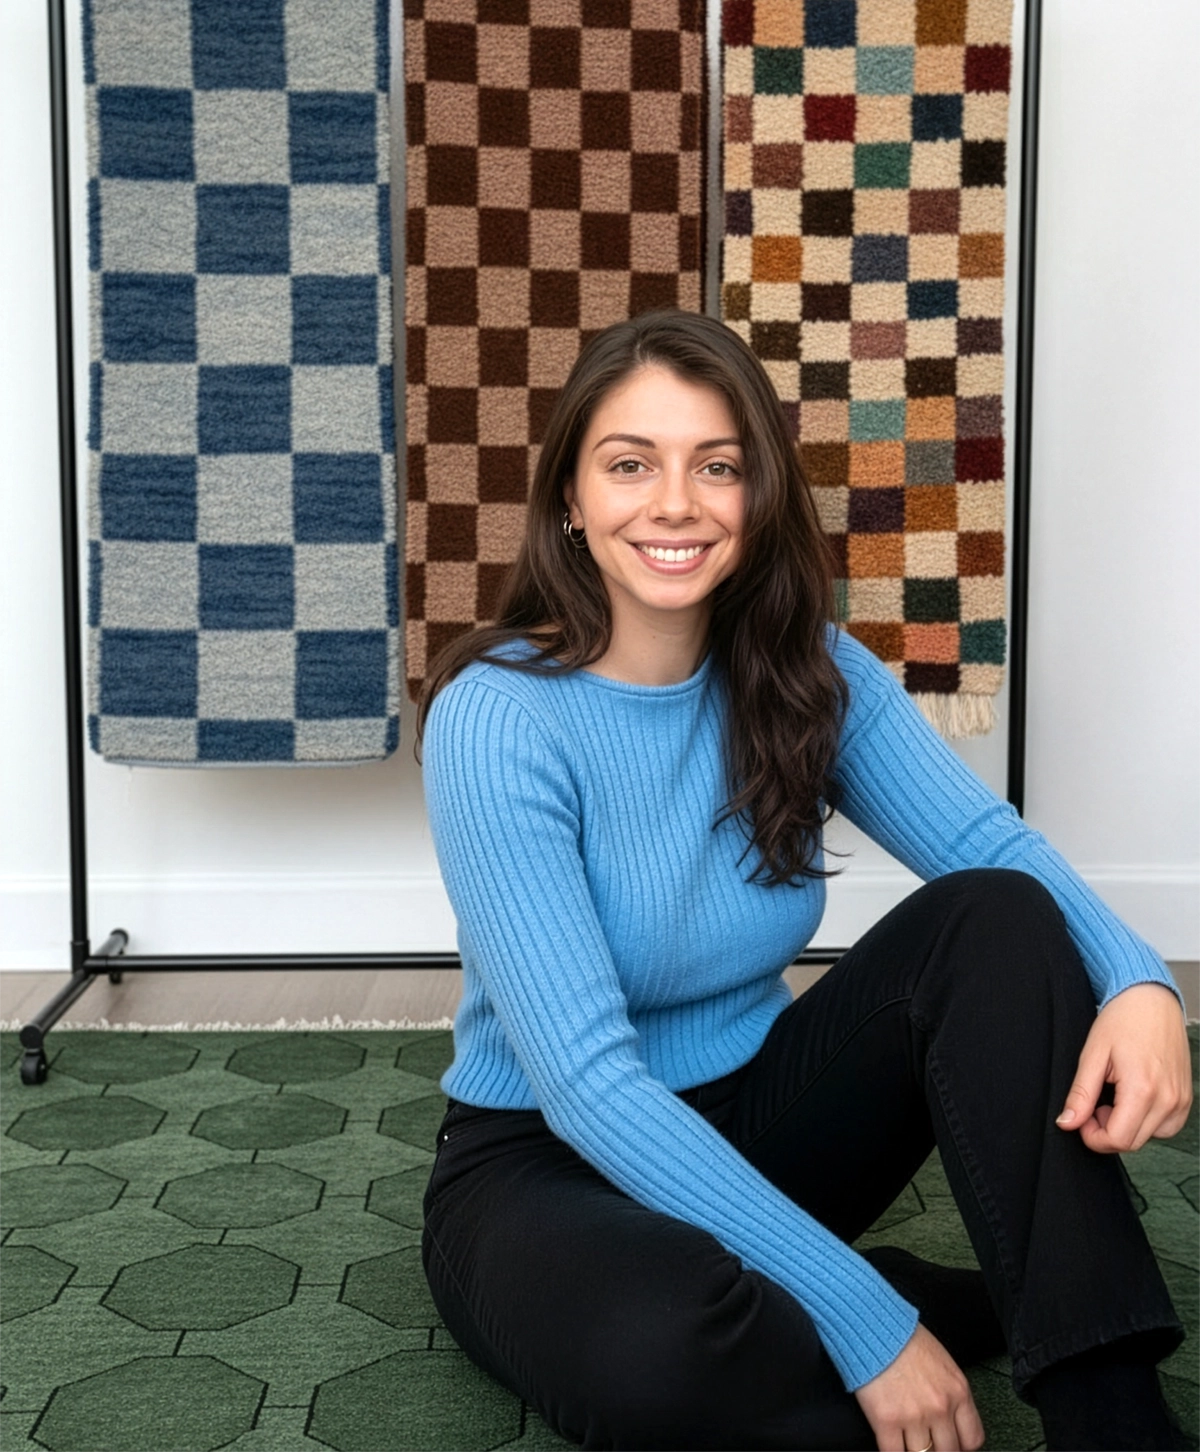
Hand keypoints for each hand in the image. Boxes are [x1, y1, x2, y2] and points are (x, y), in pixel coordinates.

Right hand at [854, 1323, 983, 1451]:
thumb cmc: (904, 1338)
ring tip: (907, 1439)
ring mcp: (914, 1416)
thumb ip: (950, 1392)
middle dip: (937, 1449)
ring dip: (914, 1449)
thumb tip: (950, 1419)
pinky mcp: (887, 1420)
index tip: (952, 1444)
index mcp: (958, 1391)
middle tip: (927, 1442)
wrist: (873, 1325)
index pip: (972, 1439)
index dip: (961, 1446)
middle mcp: (940, 1407)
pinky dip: (893, 1451)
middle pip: (948, 1451)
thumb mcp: (942, 1363)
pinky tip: (890, 1442)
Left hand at [1056, 982, 1191, 1152]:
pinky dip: (1147, 1121)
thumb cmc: (1122, 1020)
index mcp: (1142, 1089)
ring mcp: (1181, 1100)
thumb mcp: (1092, 1054)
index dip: (1093, 1136)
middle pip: (1133, 1142)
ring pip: (1149, 1137)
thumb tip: (1067, 1123)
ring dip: (1127, 1126)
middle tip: (1095, 1103)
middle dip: (1107, 1131)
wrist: (1151, 999)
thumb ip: (1080, 1094)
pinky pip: (1166, 1126)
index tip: (1083, 1116)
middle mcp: (1168, 1099)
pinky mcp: (1186, 1098)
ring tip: (1115, 1096)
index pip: (1117, 1140)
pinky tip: (1134, 1098)